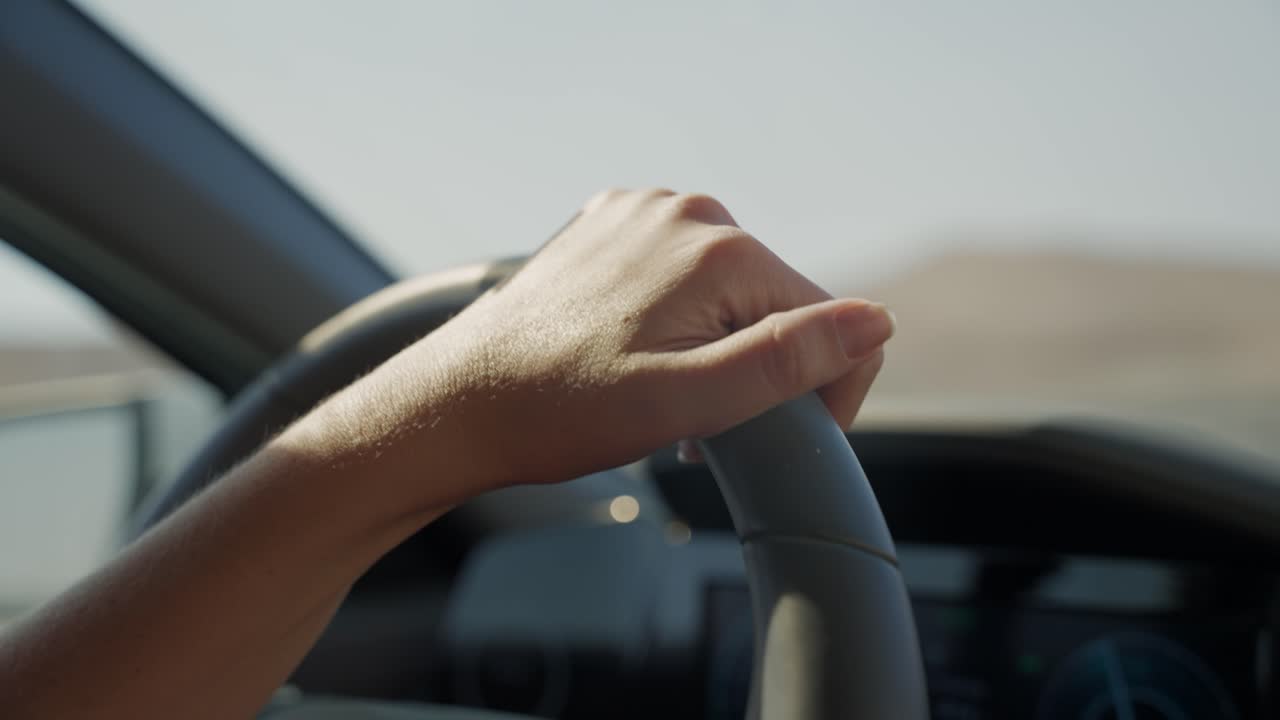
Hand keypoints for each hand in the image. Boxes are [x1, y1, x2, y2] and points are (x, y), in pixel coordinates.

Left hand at [409, 189, 894, 486]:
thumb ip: (787, 360)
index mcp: (717, 247)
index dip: (820, 389)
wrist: (459, 402)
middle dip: (758, 366)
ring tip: (661, 393)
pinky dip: (678, 318)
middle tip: (699, 423)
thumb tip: (874, 321)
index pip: (825, 318)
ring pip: (728, 289)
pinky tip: (635, 356)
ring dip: (718, 345)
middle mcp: (685, 211)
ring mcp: (641, 213)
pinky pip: (679, 273)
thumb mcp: (689, 402)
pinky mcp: (608, 227)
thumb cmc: (562, 410)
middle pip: (775, 301)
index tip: (775, 435)